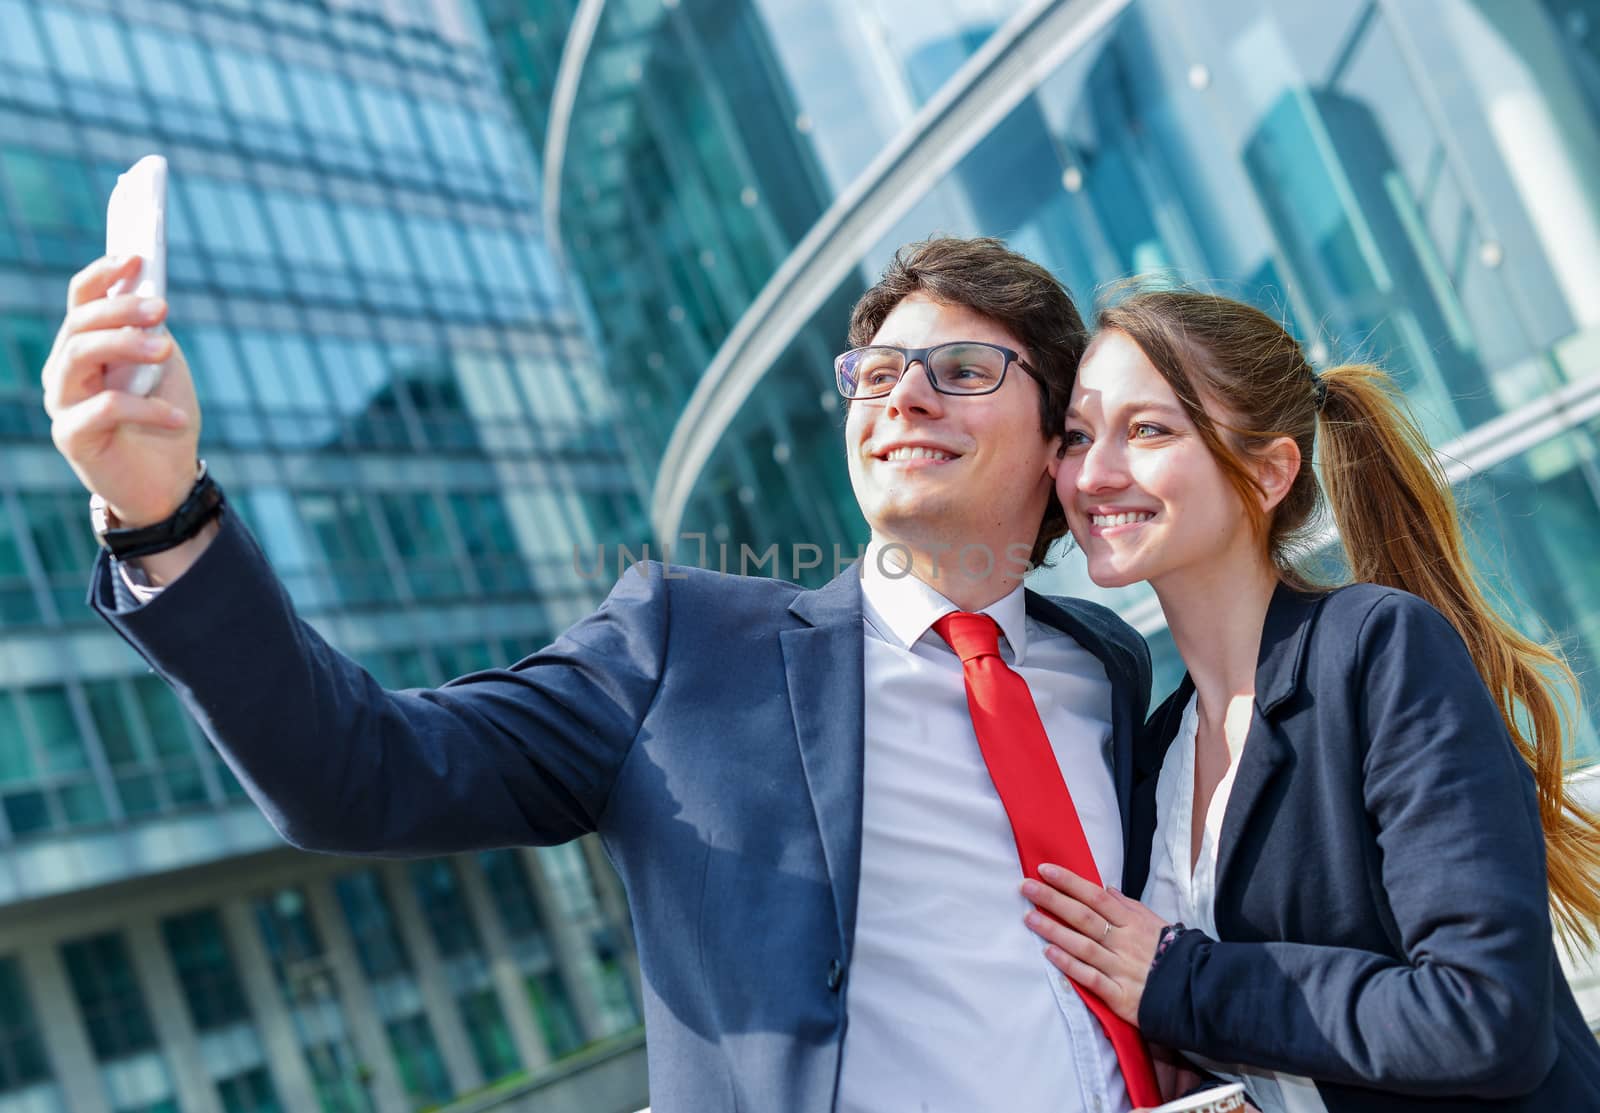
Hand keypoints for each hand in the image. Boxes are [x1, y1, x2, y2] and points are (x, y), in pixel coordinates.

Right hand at [43, 256, 199, 525]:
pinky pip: (105, 408)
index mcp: (83, 346)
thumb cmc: (163, 418)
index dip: (102, 275)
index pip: (79, 300)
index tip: (136, 256)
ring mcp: (62, 403)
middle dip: (120, 310)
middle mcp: (63, 371)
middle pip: (78, 324)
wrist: (168, 481)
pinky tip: (176, 416)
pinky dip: (146, 407)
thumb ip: (152, 333)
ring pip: (79, 356)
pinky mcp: (72, 437)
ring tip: (164, 350)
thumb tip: (151, 298)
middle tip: (161, 307)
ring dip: (124, 345)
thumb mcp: (164, 368)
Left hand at [1021, 862, 1166, 1025]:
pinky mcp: (1120, 995)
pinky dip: (1070, 966)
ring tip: (1029, 918)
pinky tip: (1050, 955)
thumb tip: (1106, 889)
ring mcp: (1120, 968)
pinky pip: (1091, 978)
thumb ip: (1128, 906)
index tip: (1044, 869)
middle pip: (1083, 917)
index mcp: (1132, 922)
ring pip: (1083, 946)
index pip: (1095, 897)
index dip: (1070, 882)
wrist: (1195, 991)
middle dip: (1053, 900)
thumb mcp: (1154, 922)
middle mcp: (1123, 942)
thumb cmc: (1170, 953)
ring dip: (1054, 931)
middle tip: (1026, 887)